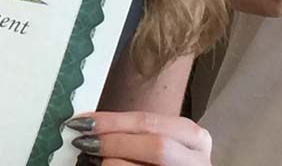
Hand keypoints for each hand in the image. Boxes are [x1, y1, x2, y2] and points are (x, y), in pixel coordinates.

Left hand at [67, 111, 211, 164]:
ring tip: (94, 159)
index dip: (113, 121)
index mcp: (194, 137)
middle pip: (156, 145)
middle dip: (115, 142)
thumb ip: (137, 134)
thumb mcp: (162, 141)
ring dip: (114, 163)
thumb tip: (92, 124)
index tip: (84, 120)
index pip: (149, 121)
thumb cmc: (168, 160)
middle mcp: (198, 159)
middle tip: (85, 141)